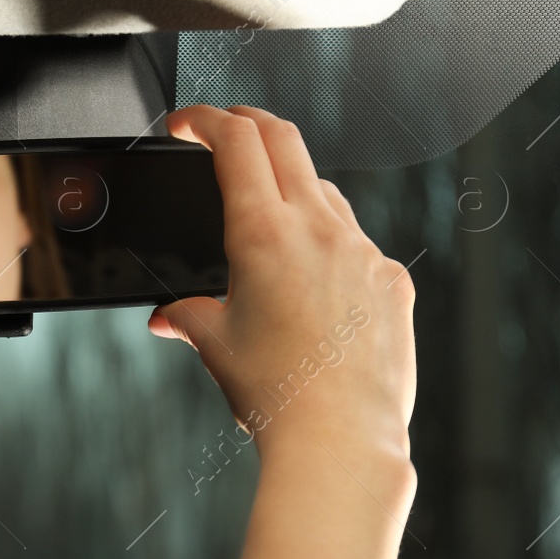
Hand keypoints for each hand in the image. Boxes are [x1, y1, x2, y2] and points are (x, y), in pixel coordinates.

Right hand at [148, 105, 416, 462]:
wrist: (339, 439)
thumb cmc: (275, 395)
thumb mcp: (214, 346)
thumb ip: (187, 315)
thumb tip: (168, 316)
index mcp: (263, 234)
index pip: (235, 141)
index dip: (205, 119)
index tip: (188, 123)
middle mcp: (319, 229)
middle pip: (284, 139)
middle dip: (247, 124)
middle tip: (225, 131)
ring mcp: (362, 250)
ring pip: (324, 191)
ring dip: (291, 187)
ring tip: (268, 218)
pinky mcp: (391, 280)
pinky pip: (356, 242)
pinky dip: (328, 244)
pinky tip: (312, 284)